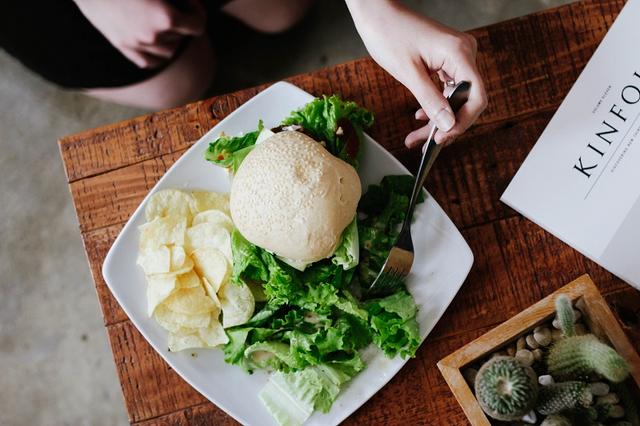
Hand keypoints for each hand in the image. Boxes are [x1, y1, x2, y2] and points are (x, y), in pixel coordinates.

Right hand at [74, 0, 206, 68]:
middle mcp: (154, 36)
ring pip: (169, 52)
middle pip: (182, 37)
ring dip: (171, 40)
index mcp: (165, 17)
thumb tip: (192, 3)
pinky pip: (150, 62)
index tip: (191, 4)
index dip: (197, 12)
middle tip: (175, 9)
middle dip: (182, 23)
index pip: (198, 26)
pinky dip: (157, 55)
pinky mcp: (124, 48)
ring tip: (164, 25)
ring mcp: (138, 45)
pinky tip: (156, 43)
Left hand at [346, 0, 486, 145]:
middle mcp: (464, 53)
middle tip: (425, 144)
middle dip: (446, 125)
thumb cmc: (389, 34)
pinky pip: (448, 88)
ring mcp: (456, 56)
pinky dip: (436, 105)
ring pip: (456, 98)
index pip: (476, 96)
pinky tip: (421, 118)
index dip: (463, 122)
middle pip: (466, 100)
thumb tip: (449, 125)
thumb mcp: (408, 73)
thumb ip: (430, 100)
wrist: (377, 13)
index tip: (443, 137)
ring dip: (438, 119)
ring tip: (417, 137)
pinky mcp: (447, 60)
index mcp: (459, 53)